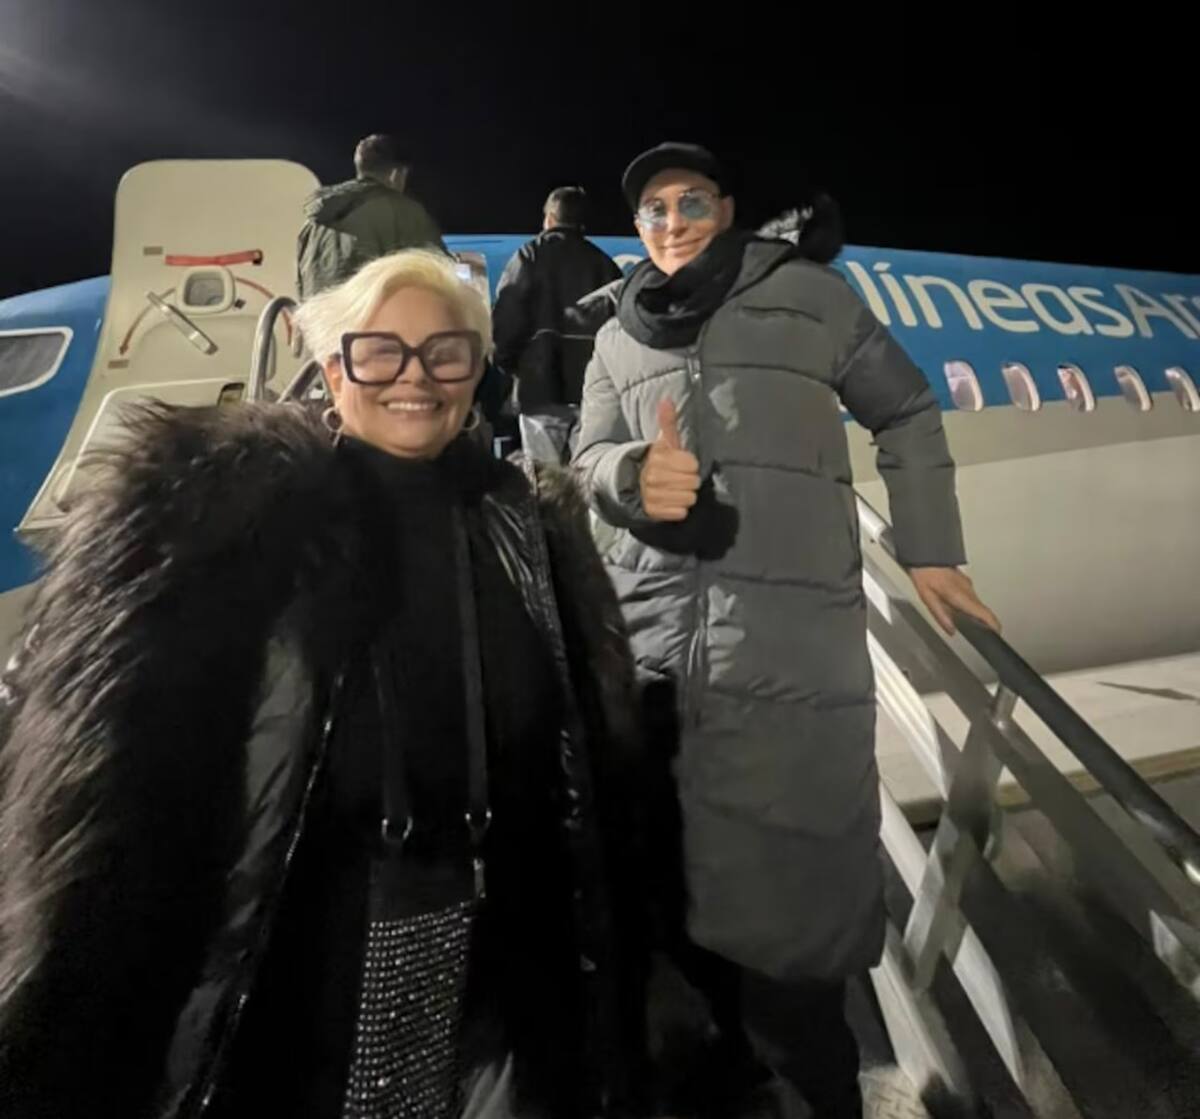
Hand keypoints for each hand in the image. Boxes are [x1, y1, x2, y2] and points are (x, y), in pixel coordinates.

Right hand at [640, 400, 700, 521]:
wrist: (628, 484)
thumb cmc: (653, 461)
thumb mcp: (661, 442)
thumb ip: (667, 422)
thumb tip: (667, 399)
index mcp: (659, 457)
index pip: (693, 464)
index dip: (689, 465)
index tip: (680, 465)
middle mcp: (654, 476)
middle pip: (693, 483)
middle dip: (689, 481)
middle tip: (678, 478)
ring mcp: (653, 495)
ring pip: (689, 498)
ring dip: (685, 496)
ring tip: (675, 490)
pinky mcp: (653, 512)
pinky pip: (680, 513)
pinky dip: (677, 509)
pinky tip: (670, 501)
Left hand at [908, 566, 1000, 636]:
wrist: (925, 555)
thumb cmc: (924, 572)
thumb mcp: (927, 598)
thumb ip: (940, 616)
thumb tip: (951, 630)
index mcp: (960, 595)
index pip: (984, 613)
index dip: (993, 625)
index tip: (997, 633)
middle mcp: (968, 590)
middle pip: (983, 610)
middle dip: (983, 623)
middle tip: (980, 633)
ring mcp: (968, 584)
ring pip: (977, 603)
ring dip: (974, 613)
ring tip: (964, 621)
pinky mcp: (965, 581)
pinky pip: (971, 597)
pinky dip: (969, 605)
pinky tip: (957, 607)